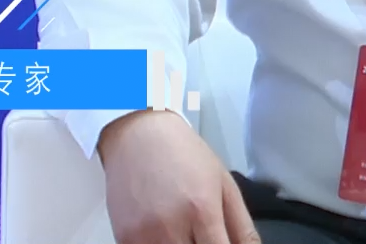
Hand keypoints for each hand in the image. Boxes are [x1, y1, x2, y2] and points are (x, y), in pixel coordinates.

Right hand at [98, 109, 259, 243]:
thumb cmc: (181, 153)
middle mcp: (171, 227)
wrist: (135, 132)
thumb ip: (242, 227)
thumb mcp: (223, 183)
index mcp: (202, 212)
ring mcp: (143, 235)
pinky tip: (161, 232)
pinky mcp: (123, 237)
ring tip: (181, 229)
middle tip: (200, 234)